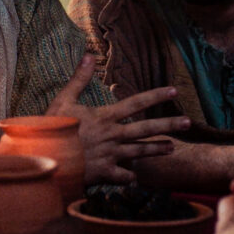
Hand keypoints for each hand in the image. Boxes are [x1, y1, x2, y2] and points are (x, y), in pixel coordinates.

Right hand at [46, 54, 190, 183]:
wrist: (46, 158)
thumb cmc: (52, 128)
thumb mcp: (63, 100)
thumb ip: (79, 79)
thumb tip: (87, 55)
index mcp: (105, 117)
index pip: (136, 103)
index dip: (156, 96)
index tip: (174, 91)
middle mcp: (113, 136)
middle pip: (146, 129)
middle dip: (168, 125)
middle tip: (188, 123)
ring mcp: (111, 155)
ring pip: (140, 152)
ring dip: (157, 149)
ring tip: (172, 148)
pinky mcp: (104, 173)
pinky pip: (123, 176)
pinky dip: (130, 177)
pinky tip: (136, 178)